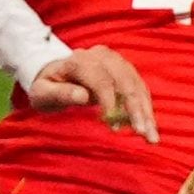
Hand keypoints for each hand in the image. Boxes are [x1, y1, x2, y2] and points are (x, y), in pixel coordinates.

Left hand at [24, 47, 156, 142]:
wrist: (56, 73)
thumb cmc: (47, 86)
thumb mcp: (42, 92)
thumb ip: (60, 94)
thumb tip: (82, 96)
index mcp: (80, 60)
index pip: (101, 80)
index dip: (111, 102)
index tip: (114, 126)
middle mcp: (102, 56)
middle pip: (125, 82)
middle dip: (136, 110)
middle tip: (143, 134)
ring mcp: (116, 62)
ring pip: (137, 87)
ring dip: (146, 112)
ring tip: (151, 137)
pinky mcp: (125, 70)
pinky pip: (140, 89)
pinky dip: (146, 109)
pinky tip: (149, 127)